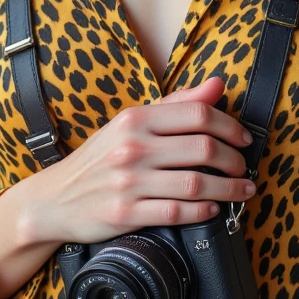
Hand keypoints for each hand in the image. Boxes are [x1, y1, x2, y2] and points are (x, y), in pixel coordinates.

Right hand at [19, 75, 254, 248]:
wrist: (54, 198)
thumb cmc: (100, 159)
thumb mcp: (130, 124)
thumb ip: (176, 104)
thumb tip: (218, 85)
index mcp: (135, 119)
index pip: (198, 114)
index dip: (231, 126)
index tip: (244, 140)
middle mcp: (132, 147)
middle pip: (204, 148)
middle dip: (235, 161)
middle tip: (244, 169)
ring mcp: (128, 181)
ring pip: (196, 183)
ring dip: (228, 190)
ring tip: (242, 192)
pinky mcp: (125, 213)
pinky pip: (177, 212)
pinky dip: (202, 211)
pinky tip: (212, 209)